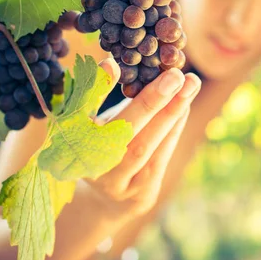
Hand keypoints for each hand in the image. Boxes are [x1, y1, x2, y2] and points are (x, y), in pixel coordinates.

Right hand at [86, 58, 200, 219]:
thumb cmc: (102, 142)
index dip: (96, 88)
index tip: (112, 63)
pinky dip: (173, 130)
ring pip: (144, 146)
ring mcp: (114, 182)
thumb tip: (117, 61)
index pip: (81, 112)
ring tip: (189, 85)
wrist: (107, 198)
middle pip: (122, 131)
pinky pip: (159, 158)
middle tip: (175, 75)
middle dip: (150, 101)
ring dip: (171, 114)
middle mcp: (88, 164)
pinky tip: (185, 107)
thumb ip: (98, 92)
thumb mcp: (92, 118)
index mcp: (70, 139)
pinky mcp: (139, 194)